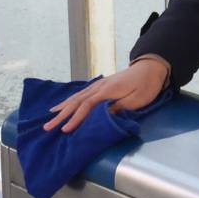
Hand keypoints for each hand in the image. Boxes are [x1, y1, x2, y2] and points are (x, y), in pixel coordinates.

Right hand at [43, 57, 169, 133]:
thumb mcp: (137, 100)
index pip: (87, 106)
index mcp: (108, 90)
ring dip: (62, 107)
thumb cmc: (146, 85)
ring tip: (50, 116)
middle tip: (48, 127)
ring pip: (76, 97)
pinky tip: (63, 105)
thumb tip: (101, 117)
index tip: (66, 130)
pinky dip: (70, 100)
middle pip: (76, 102)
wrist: (150, 67)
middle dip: (62, 115)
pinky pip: (80, 94)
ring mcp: (98, 84)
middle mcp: (99, 86)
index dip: (76, 119)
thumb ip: (119, 108)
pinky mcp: (100, 85)